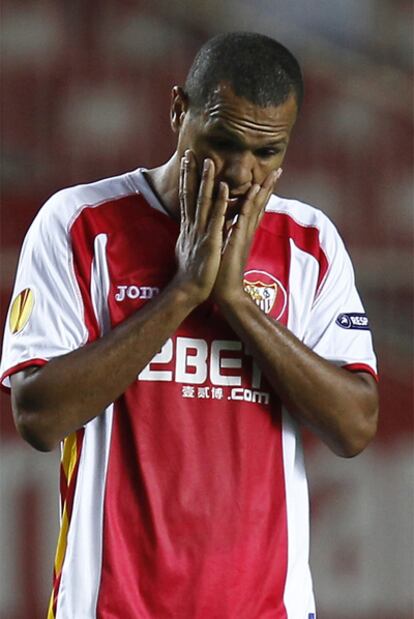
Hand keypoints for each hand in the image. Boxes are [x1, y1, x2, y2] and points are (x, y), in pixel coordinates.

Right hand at [173, 150, 227, 303]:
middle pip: (190, 194)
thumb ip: (189, 237)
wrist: (189, 291)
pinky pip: (216, 218)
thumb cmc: (192, 274)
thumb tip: (188, 229)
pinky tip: (224, 188)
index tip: (186, 162)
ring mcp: (201, 233)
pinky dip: (221, 202)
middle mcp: (193, 226)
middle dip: (191, 173)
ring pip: (204, 201)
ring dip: (206, 181)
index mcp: (189, 228)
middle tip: (191, 153)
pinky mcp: (211, 241)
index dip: (186, 180)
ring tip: (209, 162)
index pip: (186, 198)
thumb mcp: (188, 250)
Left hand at [212, 169, 280, 305]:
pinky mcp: (238, 240)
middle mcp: (246, 231)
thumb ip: (230, 236)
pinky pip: (244, 218)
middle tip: (279, 170)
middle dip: (269, 187)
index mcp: (243, 232)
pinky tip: (253, 191)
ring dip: (263, 190)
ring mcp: (244, 235)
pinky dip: (249, 204)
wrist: (226, 291)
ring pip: (255, 208)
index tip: (267, 177)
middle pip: (259, 204)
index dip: (261, 192)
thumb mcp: (226, 248)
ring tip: (272, 174)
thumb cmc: (223, 272)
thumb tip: (229, 226)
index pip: (253, 208)